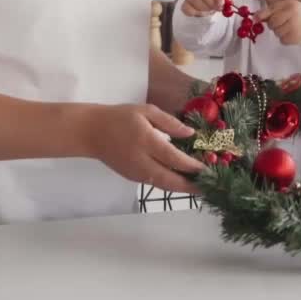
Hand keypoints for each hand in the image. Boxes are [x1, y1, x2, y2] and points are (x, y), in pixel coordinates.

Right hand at [82, 103, 204, 193]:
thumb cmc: (120, 117)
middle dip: (191, 187)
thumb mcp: (146, 111)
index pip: (174, 158)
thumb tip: (190, 134)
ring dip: (182, 188)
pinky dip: (170, 185)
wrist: (91, 132)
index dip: (192, 166)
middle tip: (209, 188)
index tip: (208, 169)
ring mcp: (136, 172)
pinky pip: (155, 183)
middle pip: (170, 180)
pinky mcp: (132, 177)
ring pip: (163, 185)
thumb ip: (169, 122)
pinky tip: (181, 181)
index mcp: (146, 141)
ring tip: (199, 187)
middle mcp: (142, 161)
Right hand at [181, 0, 226, 16]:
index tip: (221, 3)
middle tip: (217, 8)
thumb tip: (229, 1)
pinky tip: (201, 12)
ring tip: (210, 9)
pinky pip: (187, 9)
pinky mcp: (185, 2)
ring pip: (195, 1)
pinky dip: (195, 13)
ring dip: (205, 9)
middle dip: (211, 3)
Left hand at [255, 0, 300, 45]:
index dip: (262, 16)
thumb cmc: (296, 13)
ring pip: (276, 33)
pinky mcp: (296, 38)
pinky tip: (291, 33)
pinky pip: (282, 40)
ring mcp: (295, 28)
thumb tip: (254, 17)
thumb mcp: (286, 6)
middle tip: (280, 22)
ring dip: (279, 31)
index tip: (256, 19)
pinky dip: (284, 38)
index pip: (271, 12)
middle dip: (273, 24)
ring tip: (288, 27)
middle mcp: (293, 16)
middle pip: (272, 24)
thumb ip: (270, 10)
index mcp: (290, 6)